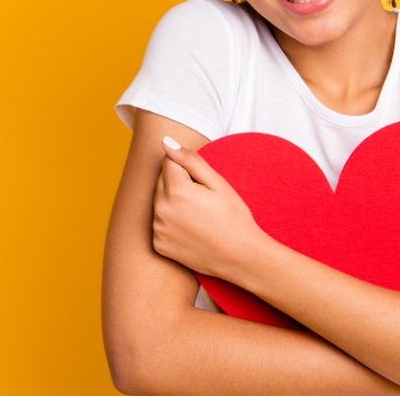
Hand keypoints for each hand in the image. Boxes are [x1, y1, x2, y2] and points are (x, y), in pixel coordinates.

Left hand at [152, 136, 268, 280]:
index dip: (188, 169)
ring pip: (159, 202)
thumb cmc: (233, 217)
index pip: (168, 161)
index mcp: (176, 190)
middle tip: (202, 200)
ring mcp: (158, 229)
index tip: (203, 184)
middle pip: (161, 181)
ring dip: (172, 202)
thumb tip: (166, 143)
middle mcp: (161, 210)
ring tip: (198, 215)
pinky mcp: (159, 245)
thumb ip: (190, 160)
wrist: (240, 257)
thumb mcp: (217, 183)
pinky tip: (191, 229)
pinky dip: (170, 222)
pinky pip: (159, 223)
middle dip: (177, 183)